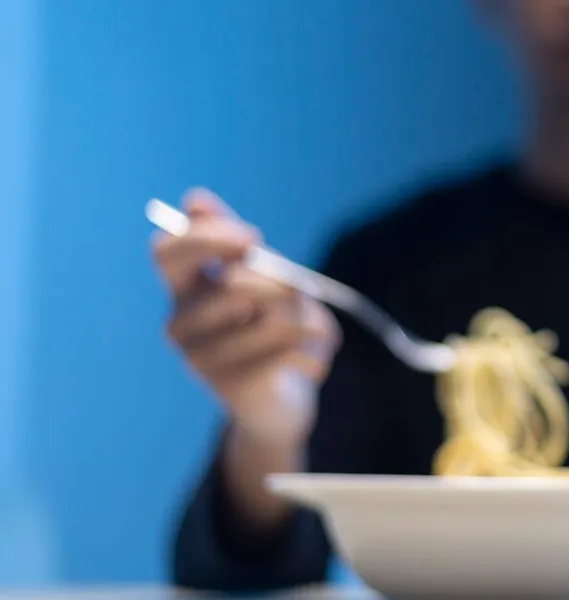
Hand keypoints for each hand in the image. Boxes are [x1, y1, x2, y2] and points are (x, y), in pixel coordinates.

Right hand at [152, 188, 339, 447]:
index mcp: (183, 287)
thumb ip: (236, 241)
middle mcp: (179, 322)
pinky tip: (308, 360)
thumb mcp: (264, 277)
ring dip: (301, 319)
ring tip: (309, 331)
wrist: (284, 398)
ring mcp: (198, 357)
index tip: (254, 238)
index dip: (209, 236)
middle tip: (297, 289)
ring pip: (263, 317)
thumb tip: (194, 199)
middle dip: (276, 282)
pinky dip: (306, 350)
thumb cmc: (274, 326)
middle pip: (227, 282)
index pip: (167, 250)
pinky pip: (278, 351)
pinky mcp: (228, 385)